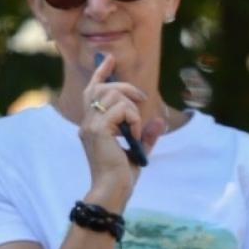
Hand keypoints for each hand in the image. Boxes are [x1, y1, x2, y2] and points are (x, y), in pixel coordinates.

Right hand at [80, 54, 166, 196]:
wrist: (113, 191)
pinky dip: (133, 119)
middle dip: (126, 88)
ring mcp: (90, 125)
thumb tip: (160, 119)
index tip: (108, 58)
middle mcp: (87, 122)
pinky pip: (121, 109)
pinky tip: (135, 135)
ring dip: (131, 108)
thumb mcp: (138, 151)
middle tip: (142, 99)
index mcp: (92, 125)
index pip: (92, 91)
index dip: (101, 73)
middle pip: (104, 87)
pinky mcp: (98, 130)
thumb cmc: (122, 177)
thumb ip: (147, 135)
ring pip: (113, 94)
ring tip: (136, 130)